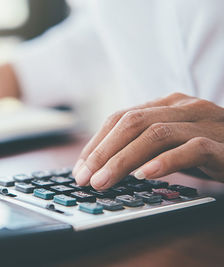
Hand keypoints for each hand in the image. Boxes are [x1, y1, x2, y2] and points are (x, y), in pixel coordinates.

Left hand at [72, 93, 223, 189]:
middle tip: (84, 178)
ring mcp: (203, 122)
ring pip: (155, 134)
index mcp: (165, 104)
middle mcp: (182, 107)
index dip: (96, 143)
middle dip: (102, 152)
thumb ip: (141, 148)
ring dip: (123, 160)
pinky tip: (145, 175)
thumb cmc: (207, 148)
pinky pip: (191, 148)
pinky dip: (165, 161)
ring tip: (104, 182)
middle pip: (131, 122)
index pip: (120, 117)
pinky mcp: (221, 143)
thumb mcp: (168, 145)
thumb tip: (102, 166)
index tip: (80, 168)